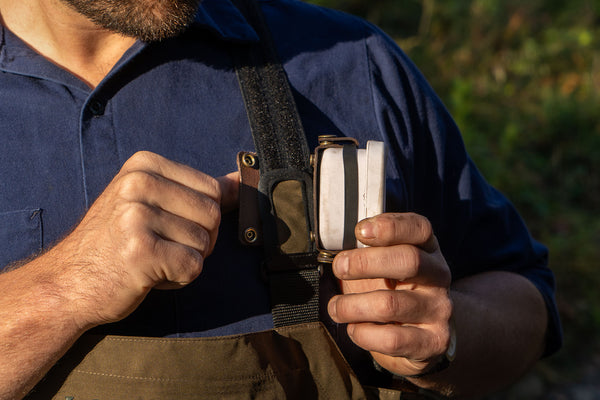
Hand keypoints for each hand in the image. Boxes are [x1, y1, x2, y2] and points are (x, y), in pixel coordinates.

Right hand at [46, 151, 238, 327]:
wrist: (68, 282)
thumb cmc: (116, 242)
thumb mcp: (153, 202)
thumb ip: (198, 190)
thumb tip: (243, 179)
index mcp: (144, 164)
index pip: (212, 188)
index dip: (200, 216)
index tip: (168, 225)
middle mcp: (139, 183)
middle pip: (213, 214)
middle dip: (198, 239)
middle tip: (161, 247)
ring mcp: (137, 216)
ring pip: (205, 243)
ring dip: (186, 260)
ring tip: (151, 259)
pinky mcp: (140, 251)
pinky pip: (192, 266)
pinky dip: (178, 278)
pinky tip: (149, 275)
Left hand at [327, 213, 452, 375]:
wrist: (424, 337)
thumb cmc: (394, 292)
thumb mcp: (385, 266)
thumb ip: (368, 251)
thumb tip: (335, 246)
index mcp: (427, 249)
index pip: (419, 228)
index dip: (390, 226)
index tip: (360, 231)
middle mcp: (438, 276)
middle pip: (409, 261)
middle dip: (366, 263)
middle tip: (340, 267)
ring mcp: (439, 310)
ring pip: (390, 304)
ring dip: (352, 305)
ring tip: (336, 307)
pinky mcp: (433, 342)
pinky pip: (391, 339)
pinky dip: (363, 333)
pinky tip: (354, 328)